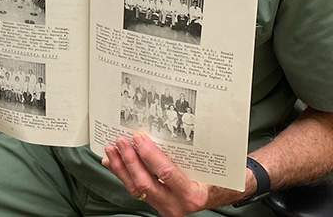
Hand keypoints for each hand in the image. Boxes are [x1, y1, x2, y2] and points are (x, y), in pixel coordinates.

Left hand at [101, 133, 245, 216]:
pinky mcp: (156, 202)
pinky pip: (135, 190)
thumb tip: (181, 126)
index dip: (150, 155)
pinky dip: (122, 174)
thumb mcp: (213, 166)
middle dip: (129, 160)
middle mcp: (176, 204)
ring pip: (136, 189)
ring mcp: (164, 205)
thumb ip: (197, 152)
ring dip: (121, 167)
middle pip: (145, 183)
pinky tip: (113, 163)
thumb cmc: (219, 178)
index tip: (139, 138)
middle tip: (121, 141)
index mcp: (192, 194)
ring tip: (112, 150)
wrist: (221, 194)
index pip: (166, 173)